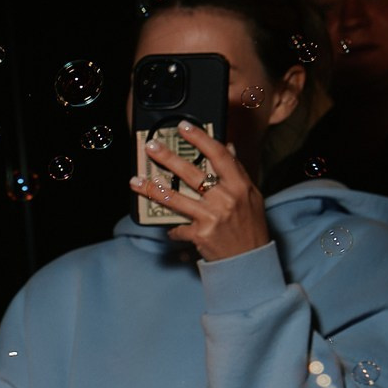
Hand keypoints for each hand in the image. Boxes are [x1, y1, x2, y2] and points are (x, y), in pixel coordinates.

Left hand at [135, 124, 270, 262]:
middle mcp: (226, 198)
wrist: (250, 260)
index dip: (201, 138)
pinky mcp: (201, 234)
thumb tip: (229, 146)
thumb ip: (237, 173)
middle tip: (150, 146)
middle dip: (168, 157)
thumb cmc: (250, 226)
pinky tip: (169, 228)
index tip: (184, 127)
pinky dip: (173, 229)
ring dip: (152, 189)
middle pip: (191, 173)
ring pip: (175, 198)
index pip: (219, 155)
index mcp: (240, 186)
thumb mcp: (251, 196)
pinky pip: (178, 228)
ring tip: (135, 181)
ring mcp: (212, 216)